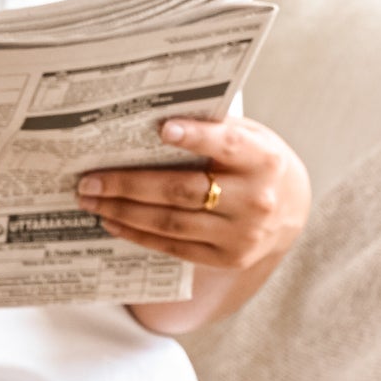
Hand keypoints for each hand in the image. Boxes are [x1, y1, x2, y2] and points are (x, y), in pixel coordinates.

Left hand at [77, 112, 309, 334]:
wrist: (290, 209)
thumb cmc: (256, 163)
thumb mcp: (250, 137)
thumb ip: (214, 129)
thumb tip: (149, 121)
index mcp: (263, 159)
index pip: (228, 145)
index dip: (197, 137)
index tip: (163, 130)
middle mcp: (255, 200)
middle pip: (184, 190)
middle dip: (130, 184)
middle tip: (90, 180)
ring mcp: (241, 235)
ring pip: (172, 223)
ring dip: (125, 212)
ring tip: (92, 201)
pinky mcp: (227, 258)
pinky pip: (174, 247)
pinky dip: (140, 234)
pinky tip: (114, 222)